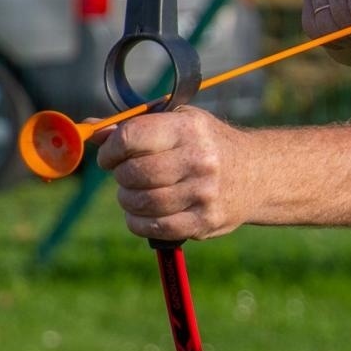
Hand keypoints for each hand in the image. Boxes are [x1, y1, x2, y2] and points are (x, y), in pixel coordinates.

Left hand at [96, 108, 252, 241]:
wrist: (259, 173)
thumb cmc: (209, 143)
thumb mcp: (179, 123)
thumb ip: (135, 127)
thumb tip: (91, 129)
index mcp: (189, 129)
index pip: (131, 137)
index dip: (111, 150)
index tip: (110, 156)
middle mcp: (199, 159)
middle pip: (134, 173)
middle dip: (120, 176)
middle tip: (125, 175)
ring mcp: (204, 192)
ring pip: (141, 202)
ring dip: (128, 200)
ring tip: (135, 193)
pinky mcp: (205, 221)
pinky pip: (155, 227)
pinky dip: (138, 222)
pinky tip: (142, 213)